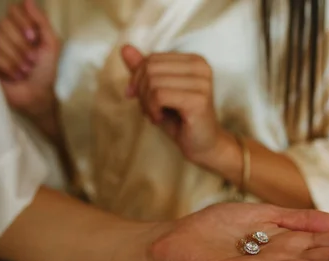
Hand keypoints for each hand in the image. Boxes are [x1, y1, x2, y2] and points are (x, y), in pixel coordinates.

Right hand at [0, 0, 60, 118]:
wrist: (39, 94)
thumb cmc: (47, 71)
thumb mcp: (51, 44)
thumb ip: (42, 21)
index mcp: (22, 26)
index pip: (13, 10)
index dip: (22, 23)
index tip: (34, 38)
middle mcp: (6, 32)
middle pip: (3, 24)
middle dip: (21, 45)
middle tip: (32, 60)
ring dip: (16, 58)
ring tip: (25, 70)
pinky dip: (8, 67)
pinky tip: (15, 75)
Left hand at [121, 45, 228, 166]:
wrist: (204, 145)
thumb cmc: (181, 119)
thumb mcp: (157, 92)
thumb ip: (143, 70)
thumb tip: (125, 48)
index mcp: (194, 60)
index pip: (152, 58)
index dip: (137, 78)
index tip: (139, 97)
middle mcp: (200, 66)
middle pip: (151, 68)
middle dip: (141, 91)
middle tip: (149, 109)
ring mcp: (201, 82)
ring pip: (153, 82)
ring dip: (146, 103)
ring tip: (155, 115)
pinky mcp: (198, 100)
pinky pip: (159, 96)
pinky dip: (152, 109)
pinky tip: (159, 119)